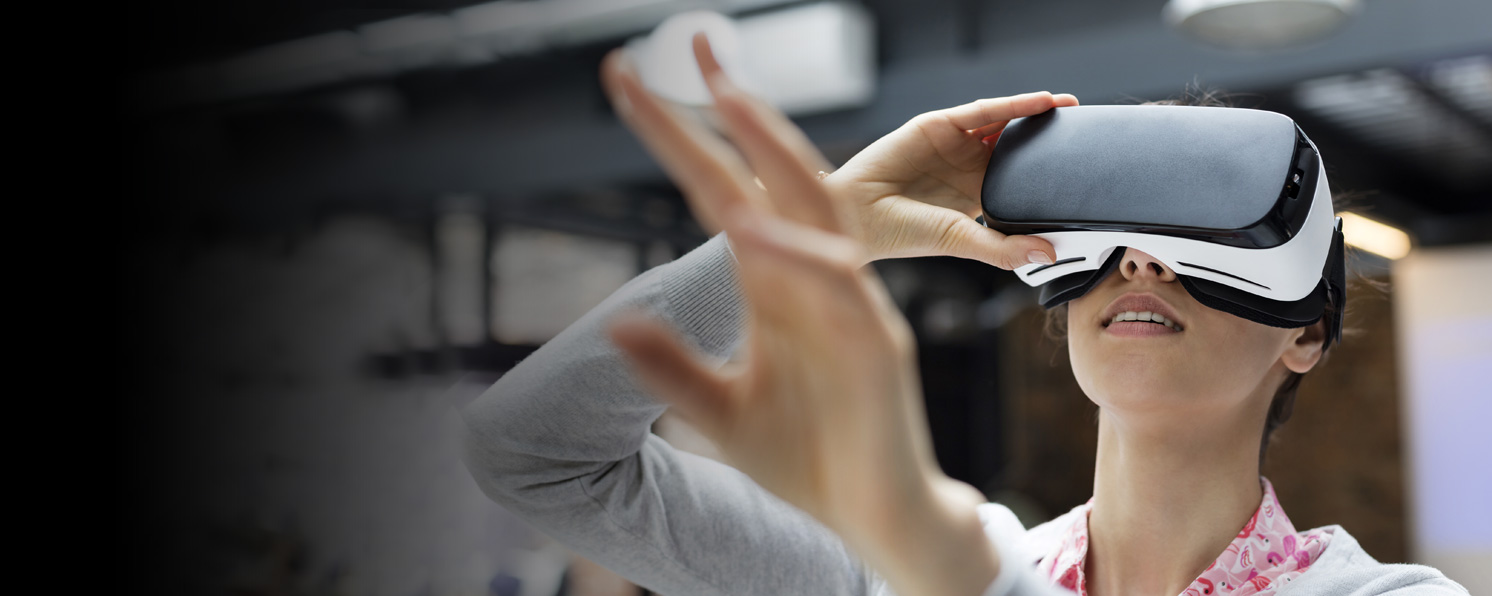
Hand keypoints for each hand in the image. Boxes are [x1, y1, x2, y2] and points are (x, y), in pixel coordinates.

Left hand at [600, 36, 1000, 595]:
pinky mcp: (876, 344)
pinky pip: (837, 286)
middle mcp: (809, 279)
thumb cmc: (807, 458)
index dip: (676, 139)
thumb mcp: (720, 417)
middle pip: (771, 176)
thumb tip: (615, 325)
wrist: (872, 517)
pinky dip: (796, 255)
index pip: (718, 194)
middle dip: (731, 111)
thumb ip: (672, 371)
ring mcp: (847, 305)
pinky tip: (750, 228)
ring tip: (726, 98)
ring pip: (815, 209)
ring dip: (771, 152)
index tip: (625, 84)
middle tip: (692, 44)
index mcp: (770, 286)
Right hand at [826, 89, 1077, 269]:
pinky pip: (983, 111)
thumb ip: (1003, 247)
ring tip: (1070, 109)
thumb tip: (1048, 254)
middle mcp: (965, 165)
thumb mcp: (961, 239)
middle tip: (1085, 133)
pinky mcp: (939, 124)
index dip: (1047, 171)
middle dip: (1047, 138)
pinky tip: (1041, 102)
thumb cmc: (901, 233)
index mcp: (974, 194)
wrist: (857, 215)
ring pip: (1003, 123)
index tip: (1080, 171)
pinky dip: (1013, 105)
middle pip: (1015, 145)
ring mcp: (953, 143)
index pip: (1018, 177)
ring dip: (1036, 114)